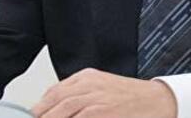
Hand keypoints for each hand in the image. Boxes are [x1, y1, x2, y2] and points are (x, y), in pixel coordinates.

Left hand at [31, 68, 176, 117]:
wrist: (158, 100)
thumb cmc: (130, 98)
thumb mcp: (102, 88)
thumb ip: (80, 95)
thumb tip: (57, 109)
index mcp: (86, 77)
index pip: (54, 91)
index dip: (39, 107)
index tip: (32, 115)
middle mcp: (89, 85)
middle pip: (55, 100)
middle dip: (41, 114)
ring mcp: (95, 98)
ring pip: (63, 109)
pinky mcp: (103, 111)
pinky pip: (80, 117)